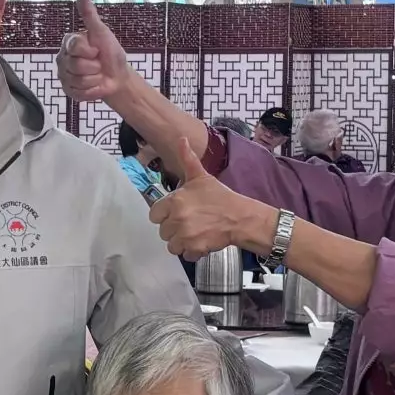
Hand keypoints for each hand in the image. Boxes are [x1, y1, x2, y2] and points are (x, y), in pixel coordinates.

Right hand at [58, 0, 137, 104]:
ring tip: (97, 75)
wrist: (118, 77)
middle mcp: (62, 58)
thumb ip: (89, 15)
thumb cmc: (110, 53)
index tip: (97, 50)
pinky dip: (91, 91)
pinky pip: (78, 92)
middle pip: (76, 65)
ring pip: (78, 80)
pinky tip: (94, 85)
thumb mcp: (102, 32)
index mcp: (69, 42)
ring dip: (94, 79)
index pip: (76, 47)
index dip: (91, 51)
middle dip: (94, 66)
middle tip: (98, 64)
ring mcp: (64, 75)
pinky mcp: (68, 90)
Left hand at [146, 136, 278, 258]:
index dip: (165, 214)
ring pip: (172, 244)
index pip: (155, 214)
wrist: (240, 217)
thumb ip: (187, 159)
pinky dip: (192, 252)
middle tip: (190, 222)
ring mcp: (185, 235)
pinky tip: (201, 242)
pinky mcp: (194, 248)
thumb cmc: (220, 197)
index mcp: (175, 201)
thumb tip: (181, 139)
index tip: (177, 213)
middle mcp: (177, 218)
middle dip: (174, 228)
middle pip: (163, 231)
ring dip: (181, 241)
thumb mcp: (201, 177)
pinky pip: (184, 254)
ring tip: (195, 233)